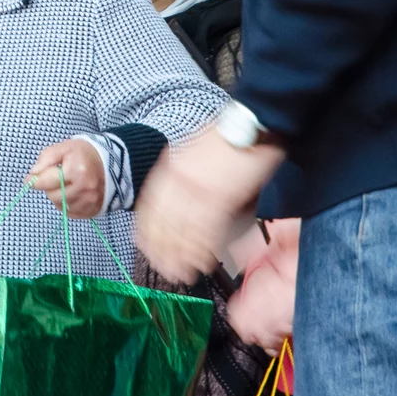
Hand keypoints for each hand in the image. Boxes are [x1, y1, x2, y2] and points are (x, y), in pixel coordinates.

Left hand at [28, 139, 104, 216]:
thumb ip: (46, 157)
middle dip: (49, 187)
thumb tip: (33, 174)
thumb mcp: (65, 147)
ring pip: (60, 205)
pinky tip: (73, 193)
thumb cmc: (86, 154)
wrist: (115, 163)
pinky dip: (67, 204)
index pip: (46, 181)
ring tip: (66, 184)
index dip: (35, 180)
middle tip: (56, 177)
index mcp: (77, 170)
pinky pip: (70, 213)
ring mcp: (90, 202)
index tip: (29, 179)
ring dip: (58, 196)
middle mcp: (85, 189)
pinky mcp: (93, 211)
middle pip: (52, 195)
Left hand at [136, 125, 284, 284]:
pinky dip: (203, 250)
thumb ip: (185, 173)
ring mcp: (198, 188)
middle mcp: (179, 178)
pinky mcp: (220, 196)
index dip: (147, 229)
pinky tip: (202, 263)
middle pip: (162, 221)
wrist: (252, 121)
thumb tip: (185, 195)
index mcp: (171, 165)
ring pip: (182, 230)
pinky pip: (207, 230)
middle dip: (162, 249)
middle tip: (163, 269)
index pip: (150, 204)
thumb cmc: (230, 135)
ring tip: (181, 274)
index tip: (144, 245)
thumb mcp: (195, 150)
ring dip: (180, 256)